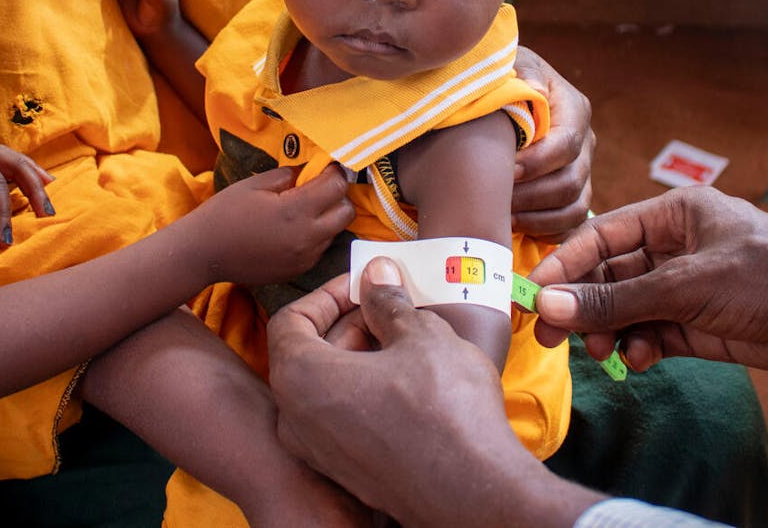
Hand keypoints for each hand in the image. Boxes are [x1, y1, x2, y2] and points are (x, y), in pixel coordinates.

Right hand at [191, 165, 354, 286]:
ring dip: (327, 217)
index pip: (337, 186)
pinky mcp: (298, 270)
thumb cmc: (224, 213)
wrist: (203, 254)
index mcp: (297, 211)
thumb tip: (308, 171)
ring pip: (335, 231)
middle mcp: (308, 237)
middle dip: (338, 196)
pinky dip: (316, 235)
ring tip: (303, 209)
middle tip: (318, 188)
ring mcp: (305, 257)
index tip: (327, 166)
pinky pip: (320, 248)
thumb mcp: (255, 184)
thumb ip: (288, 175)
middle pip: (346, 211)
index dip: (335, 172)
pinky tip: (292, 229)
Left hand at [268, 259, 601, 527]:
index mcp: (301, 380)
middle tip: (395, 307)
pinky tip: (413, 381)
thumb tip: (376, 275)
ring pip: (329, 387)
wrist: (476, 493)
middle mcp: (297, 421)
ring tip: (411, 341)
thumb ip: (389, 302)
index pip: (292, 320)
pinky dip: (368, 391)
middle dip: (352, 323)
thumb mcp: (421, 336)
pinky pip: (344, 419)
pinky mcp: (348, 473)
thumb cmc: (444, 411)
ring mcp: (320, 454)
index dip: (329, 294)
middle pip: (310, 353)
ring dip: (363, 357)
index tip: (365, 284)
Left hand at [511, 46, 594, 239]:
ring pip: (573, 209)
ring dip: (537, 218)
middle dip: (532, 197)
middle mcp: (584, 143)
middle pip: (571, 182)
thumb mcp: (512, 65)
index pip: (567, 144)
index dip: (538, 163)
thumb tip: (532, 88)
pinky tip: (515, 228)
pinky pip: (568, 224)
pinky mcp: (571, 195)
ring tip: (503, 218)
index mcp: (574, 109)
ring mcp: (581, 171)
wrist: (498, 97)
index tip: (505, 172)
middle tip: (496, 202)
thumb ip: (521, 73)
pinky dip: (544, 231)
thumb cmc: (502, 79)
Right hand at [526, 187, 767, 375]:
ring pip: (627, 308)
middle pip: (608, 274)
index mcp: (672, 215)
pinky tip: (640, 360)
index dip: (565, 264)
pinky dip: (639, 347)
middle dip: (581, 303)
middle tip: (552, 337)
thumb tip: (552, 304)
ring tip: (601, 352)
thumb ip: (617, 299)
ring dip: (609, 330)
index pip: (601, 236)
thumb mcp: (688, 285)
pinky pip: (652, 334)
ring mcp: (688, 288)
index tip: (534, 293)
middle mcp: (675, 248)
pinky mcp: (702, 326)